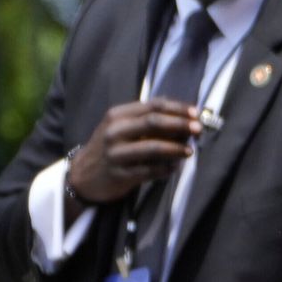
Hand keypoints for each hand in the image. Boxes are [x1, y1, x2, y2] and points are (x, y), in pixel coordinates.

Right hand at [64, 98, 203, 208]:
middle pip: (153, 123)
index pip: (152, 106)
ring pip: (153, 148)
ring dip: (176, 149)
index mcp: (117, 115)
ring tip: (189, 151)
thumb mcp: (120, 126)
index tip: (195, 113)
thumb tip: (180, 111)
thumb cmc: (110, 148)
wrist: (83, 175)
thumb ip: (145, 117)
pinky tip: (175, 167)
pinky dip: (166, 168)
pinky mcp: (119, 175)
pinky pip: (149, 170)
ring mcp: (116, 154)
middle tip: (198, 130)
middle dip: (180, 125)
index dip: (177, 109)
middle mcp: (114, 132)